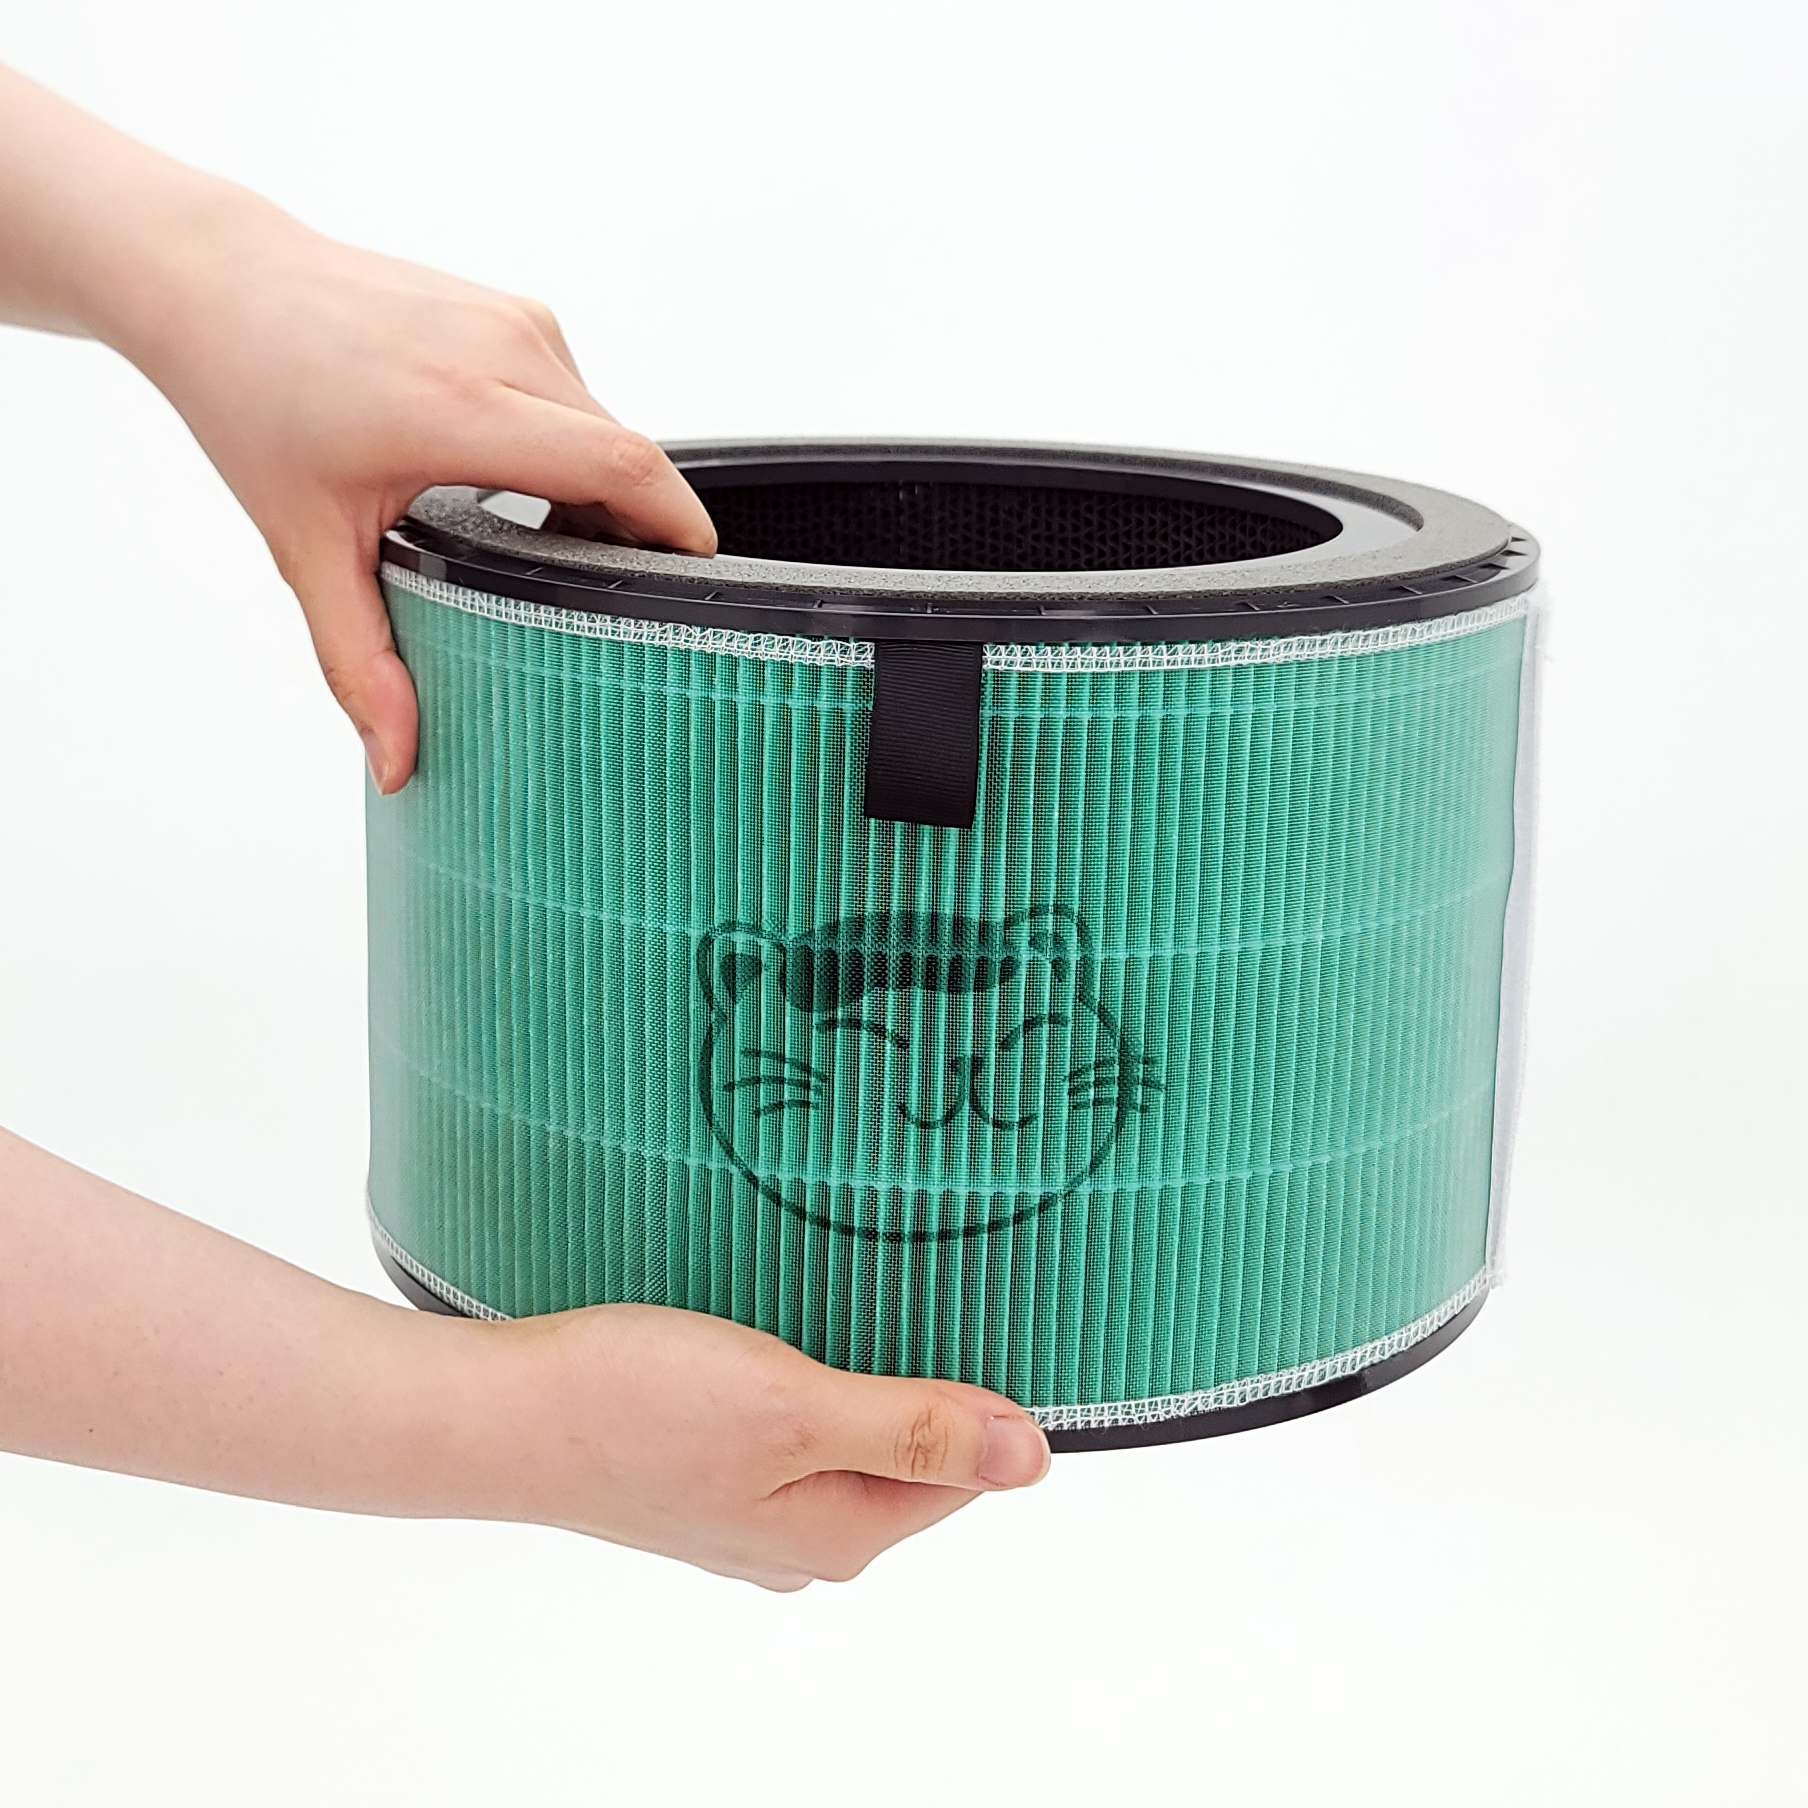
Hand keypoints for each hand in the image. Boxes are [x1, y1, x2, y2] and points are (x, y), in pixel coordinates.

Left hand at [112, 192, 716, 793]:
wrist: (221, 281)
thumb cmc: (255, 394)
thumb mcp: (307, 545)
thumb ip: (359, 660)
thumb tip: (397, 759)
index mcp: (458, 406)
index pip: (622, 465)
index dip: (678, 527)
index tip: (696, 580)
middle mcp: (502, 349)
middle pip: (627, 455)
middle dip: (638, 527)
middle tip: (614, 593)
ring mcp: (514, 319)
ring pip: (607, 424)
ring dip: (602, 487)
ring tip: (559, 543)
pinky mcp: (514, 309)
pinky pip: (579, 394)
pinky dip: (573, 446)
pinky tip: (526, 484)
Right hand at [472, 1303, 1052, 1589]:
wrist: (498, 1409)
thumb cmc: (633, 1407)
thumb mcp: (796, 1409)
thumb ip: (912, 1430)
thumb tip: (1031, 1458)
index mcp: (837, 1535)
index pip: (961, 1474)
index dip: (982, 1397)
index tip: (980, 1317)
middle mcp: (797, 1540)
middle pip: (905, 1459)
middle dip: (922, 1387)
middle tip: (921, 1297)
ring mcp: (743, 1512)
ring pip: (842, 1441)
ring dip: (858, 1378)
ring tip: (852, 1305)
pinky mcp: (699, 1472)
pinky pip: (784, 1432)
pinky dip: (799, 1383)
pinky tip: (778, 1334)